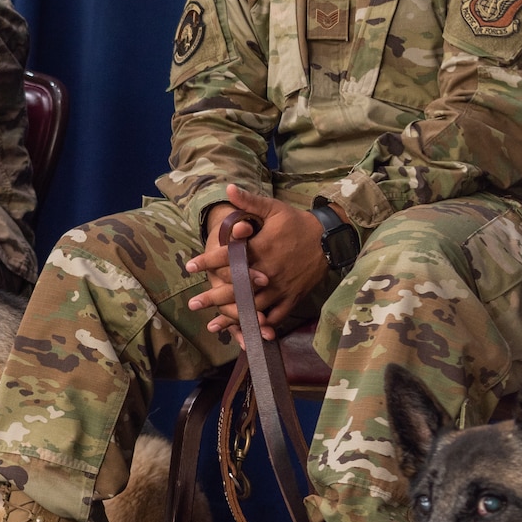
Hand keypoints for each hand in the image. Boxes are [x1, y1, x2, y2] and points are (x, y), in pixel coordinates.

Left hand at [182, 183, 329, 341]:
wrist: (330, 239)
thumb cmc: (298, 223)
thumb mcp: (274, 208)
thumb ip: (249, 201)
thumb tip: (227, 188)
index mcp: (262, 249)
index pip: (230, 256)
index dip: (208, 261)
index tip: (191, 266)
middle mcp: (269, 271)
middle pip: (237, 287)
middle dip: (214, 297)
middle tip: (193, 304)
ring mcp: (281, 287)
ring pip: (254, 306)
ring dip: (233, 317)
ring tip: (213, 326)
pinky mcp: (293, 298)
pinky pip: (276, 316)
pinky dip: (262, 326)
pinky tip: (247, 334)